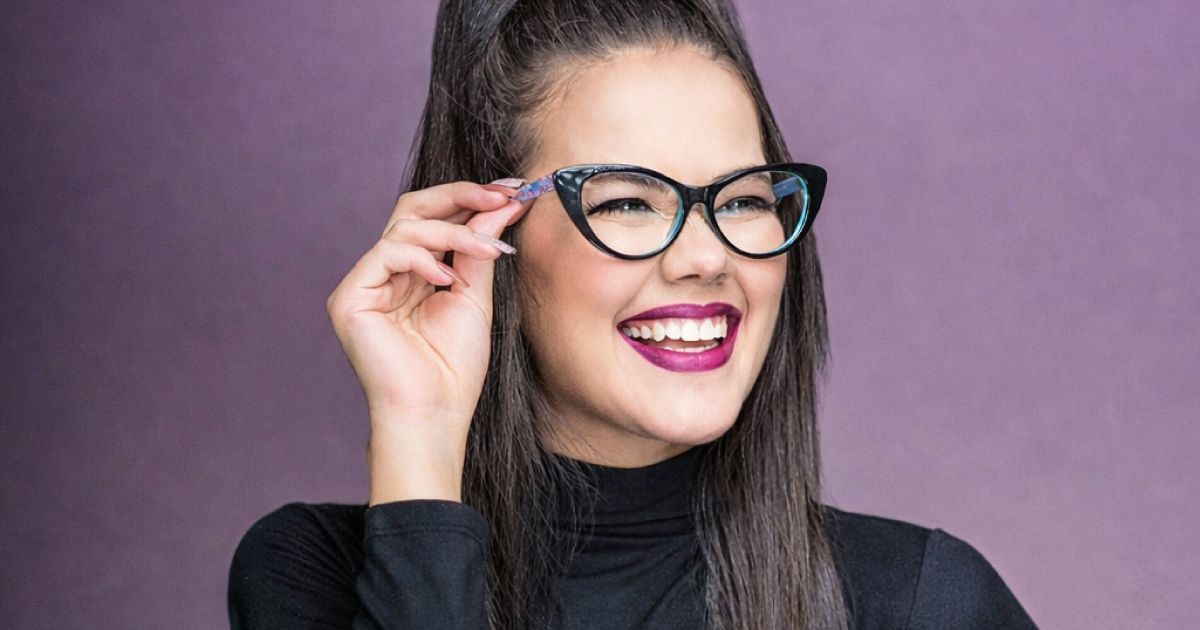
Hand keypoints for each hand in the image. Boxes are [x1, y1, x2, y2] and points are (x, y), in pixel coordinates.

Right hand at [325, 179, 529, 502]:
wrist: (434, 413)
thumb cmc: (453, 367)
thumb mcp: (474, 295)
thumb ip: (480, 248)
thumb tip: (504, 202)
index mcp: (413, 272)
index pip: (435, 218)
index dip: (471, 198)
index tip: (514, 189)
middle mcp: (385, 272)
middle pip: (413, 208)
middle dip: (462, 196)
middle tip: (502, 194)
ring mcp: (365, 284)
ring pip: (405, 226)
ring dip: (454, 231)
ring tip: (488, 250)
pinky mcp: (349, 298)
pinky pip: (385, 253)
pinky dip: (422, 258)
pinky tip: (446, 279)